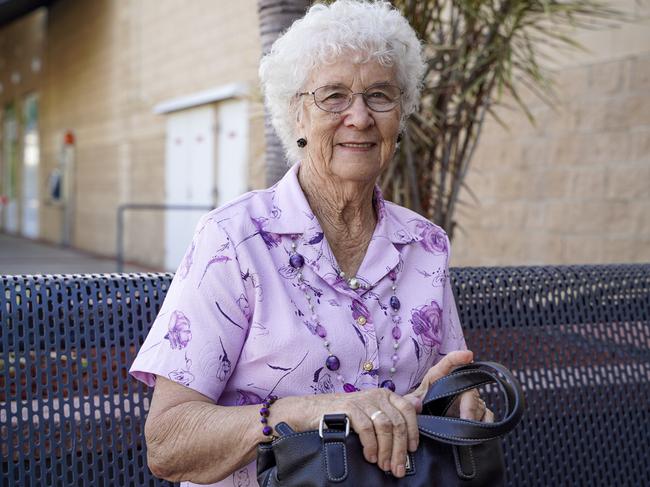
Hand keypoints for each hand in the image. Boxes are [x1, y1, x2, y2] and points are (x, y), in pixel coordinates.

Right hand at [299, 387, 417, 477]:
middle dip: (400, 449)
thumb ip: (395, 409)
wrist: (313, 412)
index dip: (413, 431)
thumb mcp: (372, 411)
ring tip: (383, 465)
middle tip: (397, 468)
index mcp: (385, 395)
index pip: (408, 409)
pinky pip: (367, 429)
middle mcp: (376, 395)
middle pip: (397, 423)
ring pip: (385, 427)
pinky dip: (371, 446)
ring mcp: (362, 400)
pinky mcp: (349, 408)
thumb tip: (420, 404)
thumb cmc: (345, 414)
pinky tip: (370, 457)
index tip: (412, 451)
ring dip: (386, 450)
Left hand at [403, 350, 493, 422]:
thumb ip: (410, 402)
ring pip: (478, 405)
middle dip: (469, 405)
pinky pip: (487, 415)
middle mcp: (457, 384)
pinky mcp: (478, 412)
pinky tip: (479, 431)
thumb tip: (415, 403)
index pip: (449, 361)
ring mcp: (469, 398)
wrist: (429, 421)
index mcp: (438, 376)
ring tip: (467, 430)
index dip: (458, 357)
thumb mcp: (413, 403)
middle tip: (466, 419)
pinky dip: (485, 423)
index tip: (468, 355)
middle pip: (469, 389)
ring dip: (474, 418)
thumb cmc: (420, 406)